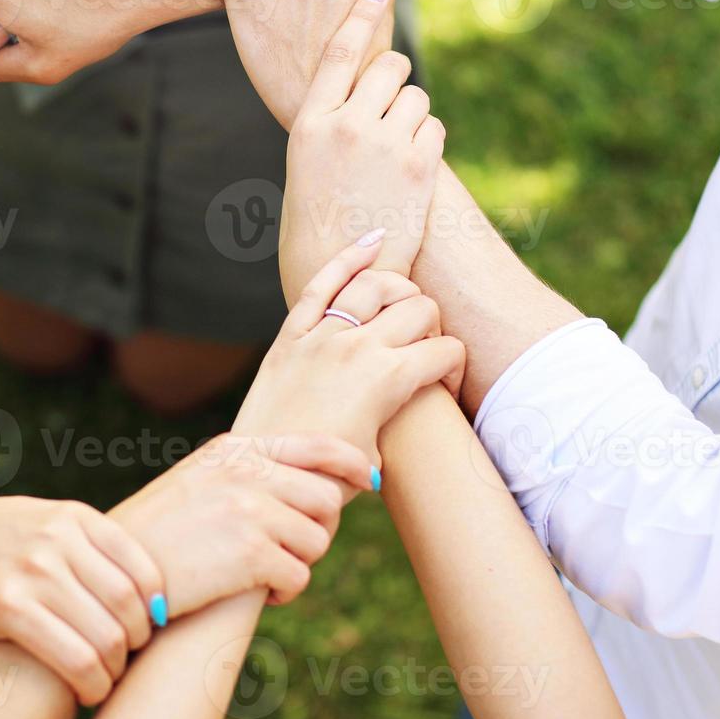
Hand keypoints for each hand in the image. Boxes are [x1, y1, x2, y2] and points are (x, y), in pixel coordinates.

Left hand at [0, 494, 163, 704]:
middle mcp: (34, 568)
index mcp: (9, 606)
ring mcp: (58, 536)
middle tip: (115, 669)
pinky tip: (147, 606)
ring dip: (141, 627)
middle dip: (120, 663)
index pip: (80, 663)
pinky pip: (132, 554)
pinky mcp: (77, 514)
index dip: (98, 688)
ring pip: (126, 595)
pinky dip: (151, 586)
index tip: (95, 693)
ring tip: (132, 640)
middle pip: (108, 632)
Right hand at [111, 432, 372, 612]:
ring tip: (268, 573)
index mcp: (233, 450)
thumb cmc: (157, 533)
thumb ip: (245, 473)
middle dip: (317, 528)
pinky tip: (261, 593)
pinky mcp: (251, 554)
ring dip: (300, 562)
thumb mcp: (197, 481)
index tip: (366, 479)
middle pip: (324, 498)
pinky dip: (286, 591)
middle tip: (291, 549)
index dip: (349, 462)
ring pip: (317, 540)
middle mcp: (245, 473)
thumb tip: (308, 486)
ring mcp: (249, 510)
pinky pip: (299, 575)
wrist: (114, 571)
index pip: (315, 444)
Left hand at [237, 235, 465, 459]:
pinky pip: (321, 285)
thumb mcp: (378, 457)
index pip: (447, 352)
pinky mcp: (290, 335)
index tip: (444, 391)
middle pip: (420, 309)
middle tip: (420, 351)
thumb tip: (418, 413)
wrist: (264, 476)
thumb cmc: (324, 475)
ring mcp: (322, 336)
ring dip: (401, 289)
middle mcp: (358, 348)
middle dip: (432, 328)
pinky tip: (374, 243)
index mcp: (388, 380)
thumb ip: (401, 421)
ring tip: (403, 305)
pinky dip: (350, 258)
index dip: (455, 371)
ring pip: (377, 285)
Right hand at [279, 0, 443, 290]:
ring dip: (413, 116)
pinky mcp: (418, 167)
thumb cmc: (320, 217)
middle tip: (389, 109)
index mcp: (309, 122)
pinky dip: (428, 142)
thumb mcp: (309, 161)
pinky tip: (409, 169)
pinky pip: (434, 128)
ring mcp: (383, 145)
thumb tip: (370, 83)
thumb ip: (333, 118)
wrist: (340, 272)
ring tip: (394, 153)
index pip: (339, 51)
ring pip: (417, 98)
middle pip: (390, 66)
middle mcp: (345, 126)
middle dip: (396, 80)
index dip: (362, 12)